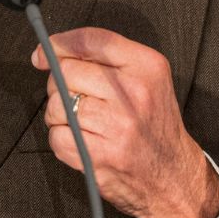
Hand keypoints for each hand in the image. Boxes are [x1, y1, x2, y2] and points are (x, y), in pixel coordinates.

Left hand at [32, 27, 218, 217]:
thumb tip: (50, 53)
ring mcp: (116, 127)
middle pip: (66, 73)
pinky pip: (57, 136)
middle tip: (78, 98)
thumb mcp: (148, 79)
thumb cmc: (154, 124)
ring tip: (85, 123)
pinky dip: (62, 139)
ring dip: (61, 114)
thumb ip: (107, 59)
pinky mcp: (99, 156)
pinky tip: (83, 141)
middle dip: (61, 84)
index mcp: (147, 67)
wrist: (174, 176)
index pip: (90, 41)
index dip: (59, 44)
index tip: (45, 52)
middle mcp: (132, 94)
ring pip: (56, 105)